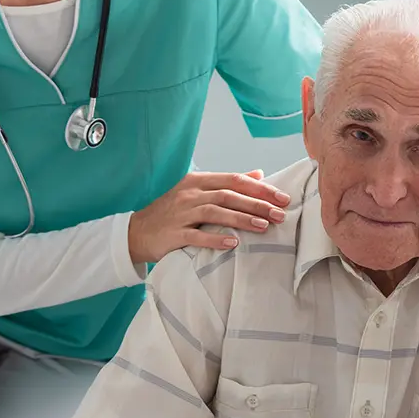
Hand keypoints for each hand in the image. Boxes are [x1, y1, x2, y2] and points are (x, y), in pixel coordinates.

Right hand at [128, 170, 290, 263]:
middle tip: (280, 213)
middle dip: (257, 204)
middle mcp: (190, 194)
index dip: (260, 188)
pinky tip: (233, 243)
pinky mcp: (173, 234)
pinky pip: (197, 236)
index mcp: (197, 181)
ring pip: (216, 213)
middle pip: (229, 195)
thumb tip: (258, 174)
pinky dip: (216, 239)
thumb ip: (227, 183)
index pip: (234, 180)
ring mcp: (181, 214)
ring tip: (263, 226)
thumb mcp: (197, 191)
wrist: (136, 232)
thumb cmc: (172, 212)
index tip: (282, 197)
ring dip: (242, 219)